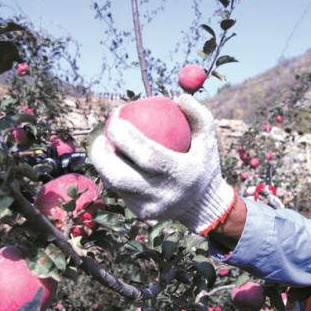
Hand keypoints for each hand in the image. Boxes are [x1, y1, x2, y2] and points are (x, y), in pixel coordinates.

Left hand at [90, 95, 235, 234]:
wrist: (204, 205)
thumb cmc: (204, 163)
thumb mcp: (209, 138)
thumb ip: (198, 115)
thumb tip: (178, 97)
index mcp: (181, 174)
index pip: (148, 155)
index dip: (126, 138)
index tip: (116, 119)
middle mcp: (163, 194)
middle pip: (120, 177)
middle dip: (102, 154)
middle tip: (101, 134)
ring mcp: (150, 207)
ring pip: (115, 185)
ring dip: (103, 163)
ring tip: (102, 144)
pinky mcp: (141, 213)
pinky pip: (120, 190)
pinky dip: (113, 173)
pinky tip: (111, 158)